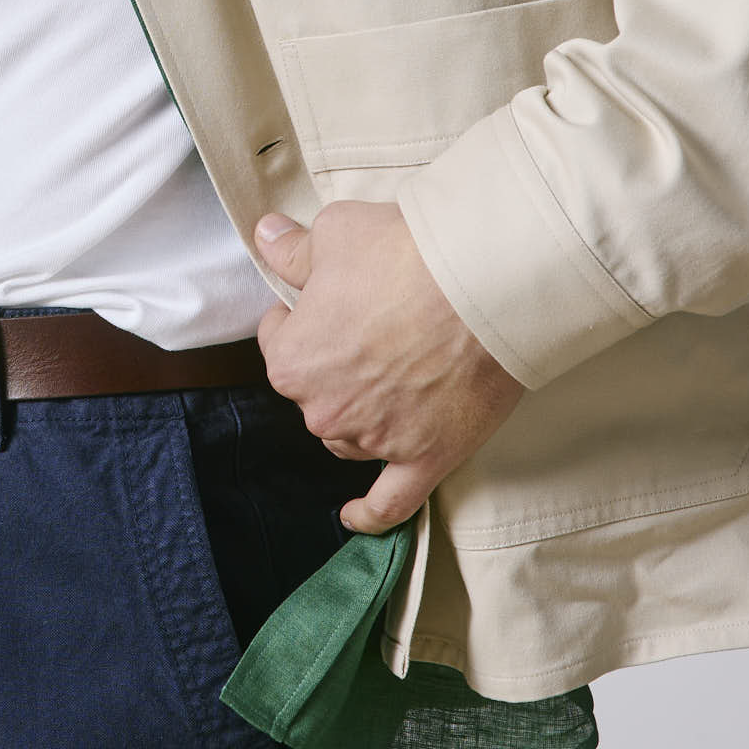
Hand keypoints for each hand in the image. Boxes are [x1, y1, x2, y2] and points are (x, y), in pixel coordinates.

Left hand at [255, 202, 523, 535]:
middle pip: (316, 392)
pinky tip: (353, 516)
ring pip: (349, 436)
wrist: (482, 287)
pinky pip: (391, 502)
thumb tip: (266, 238)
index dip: (302, 316)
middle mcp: (325, 409)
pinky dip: (370, 515)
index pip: (279, 342)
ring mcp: (374, 440)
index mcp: (294, 360)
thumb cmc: (404, 255)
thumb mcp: (335, 233)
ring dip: (358, 415)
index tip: (327, 299)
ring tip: (390, 377)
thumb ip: (293, 249)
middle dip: (334, 363)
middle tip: (374, 326)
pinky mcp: (424, 460)